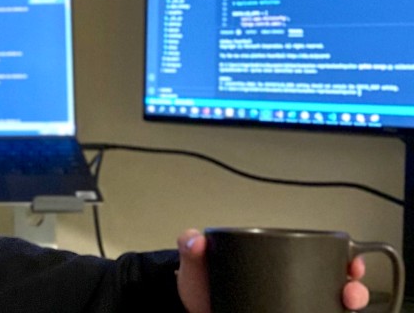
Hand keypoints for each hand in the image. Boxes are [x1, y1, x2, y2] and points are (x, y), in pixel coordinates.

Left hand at [175, 229, 370, 312]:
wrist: (191, 312)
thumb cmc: (199, 285)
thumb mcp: (196, 263)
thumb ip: (191, 248)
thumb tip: (193, 239)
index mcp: (274, 264)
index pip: (317, 259)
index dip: (341, 261)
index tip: (352, 264)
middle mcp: (288, 286)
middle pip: (333, 287)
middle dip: (353, 289)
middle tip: (351, 291)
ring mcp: (289, 306)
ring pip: (329, 307)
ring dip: (345, 307)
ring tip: (347, 307)